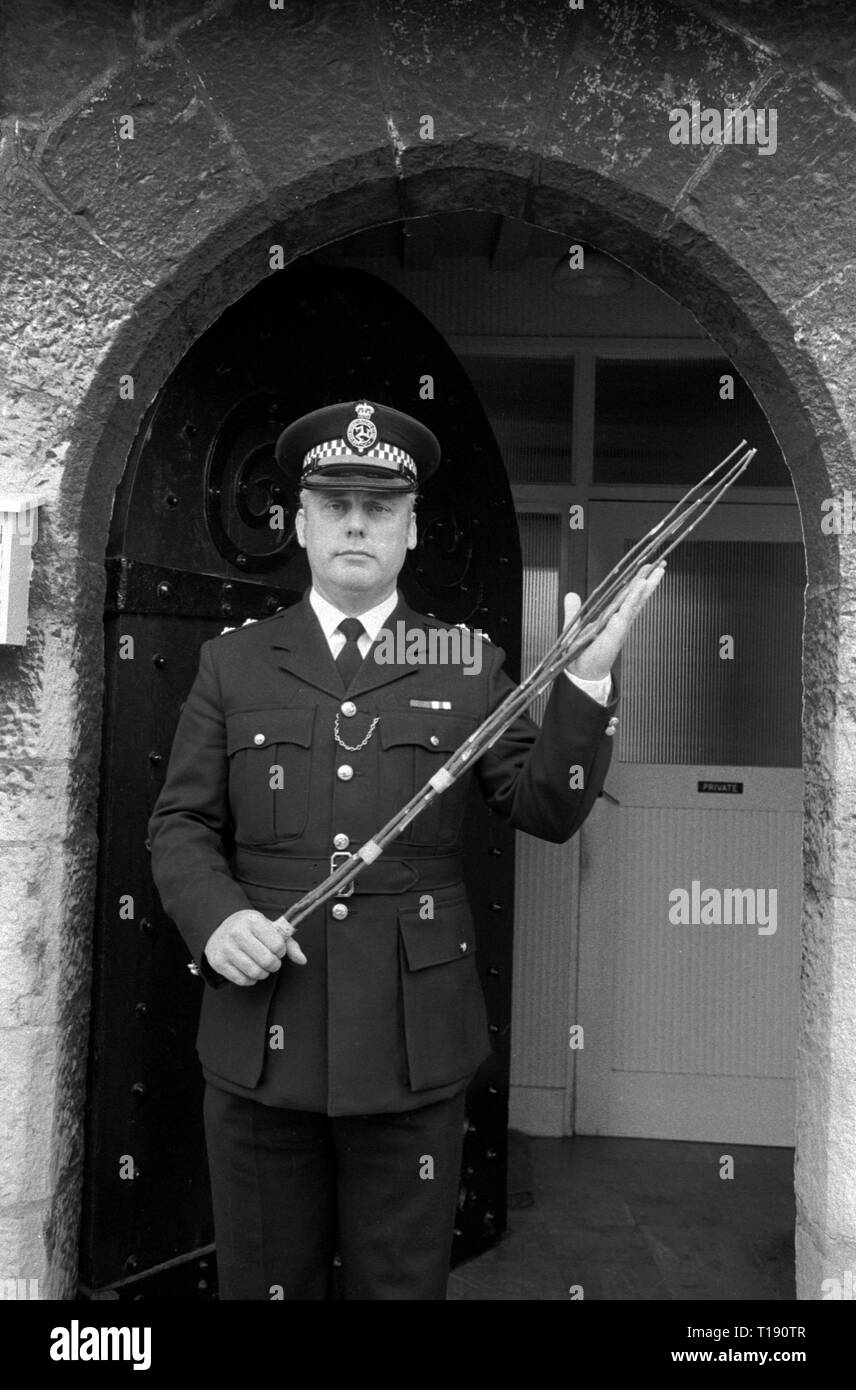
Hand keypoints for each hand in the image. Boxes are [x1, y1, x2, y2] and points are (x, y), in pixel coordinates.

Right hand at [204, 908, 306, 986]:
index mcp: (252, 920)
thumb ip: (289, 944)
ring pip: (255, 972)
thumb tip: (303, 960)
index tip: (277, 948)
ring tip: (262, 966)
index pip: (277, 945)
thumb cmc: (252, 929)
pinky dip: (251, 979)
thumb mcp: (270, 929)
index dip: (281, 951)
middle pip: (267, 961)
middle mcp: (236, 932)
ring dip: (263, 974)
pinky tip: (250, 970)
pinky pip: (242, 980)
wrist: (220, 927)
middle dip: (274, 965)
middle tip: (272, 961)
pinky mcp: (217, 962)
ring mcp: (225, 948)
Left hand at [564, 561, 666, 681]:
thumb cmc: (581, 653)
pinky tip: (641, 586)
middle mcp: (619, 620)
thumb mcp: (576, 626)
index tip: (648, 568)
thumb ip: (574, 610)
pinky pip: (627, 611)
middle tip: (661, 564)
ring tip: (657, 571)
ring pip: (636, 601)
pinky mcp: (616, 631)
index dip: (638, 582)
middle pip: (637, 596)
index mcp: (612, 617)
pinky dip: (634, 598)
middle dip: (650, 580)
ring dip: (647, 586)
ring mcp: (620, 625)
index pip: (627, 596)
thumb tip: (571, 595)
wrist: (581, 671)